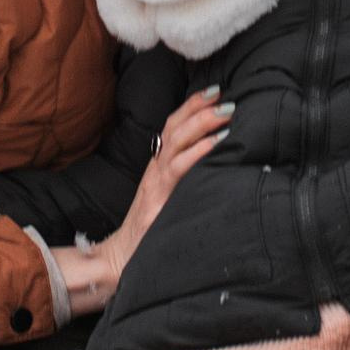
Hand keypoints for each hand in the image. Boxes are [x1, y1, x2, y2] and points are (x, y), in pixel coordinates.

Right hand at [55, 87, 232, 316]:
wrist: (123, 257)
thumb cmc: (152, 230)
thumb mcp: (170, 197)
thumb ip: (185, 178)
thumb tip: (217, 163)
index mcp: (158, 164)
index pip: (173, 125)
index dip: (191, 105)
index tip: (213, 92)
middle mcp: (156, 167)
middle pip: (174, 124)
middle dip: (200, 107)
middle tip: (224, 96)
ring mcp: (156, 180)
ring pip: (177, 140)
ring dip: (203, 122)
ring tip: (226, 112)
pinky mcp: (158, 197)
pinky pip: (179, 167)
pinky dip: (199, 151)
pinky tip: (216, 142)